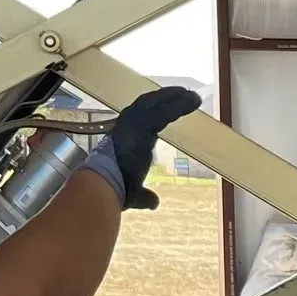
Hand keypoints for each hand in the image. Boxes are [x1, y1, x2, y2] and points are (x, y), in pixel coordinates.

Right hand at [106, 87, 202, 208]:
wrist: (104, 185)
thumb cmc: (114, 188)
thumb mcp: (133, 192)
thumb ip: (145, 195)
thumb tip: (154, 202)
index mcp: (123, 137)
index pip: (139, 118)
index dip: (152, 111)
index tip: (166, 107)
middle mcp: (126, 125)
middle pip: (147, 104)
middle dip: (164, 97)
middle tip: (183, 93)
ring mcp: (134, 123)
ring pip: (156, 103)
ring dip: (174, 97)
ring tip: (191, 95)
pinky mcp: (144, 126)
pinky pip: (165, 111)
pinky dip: (180, 105)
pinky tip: (193, 100)